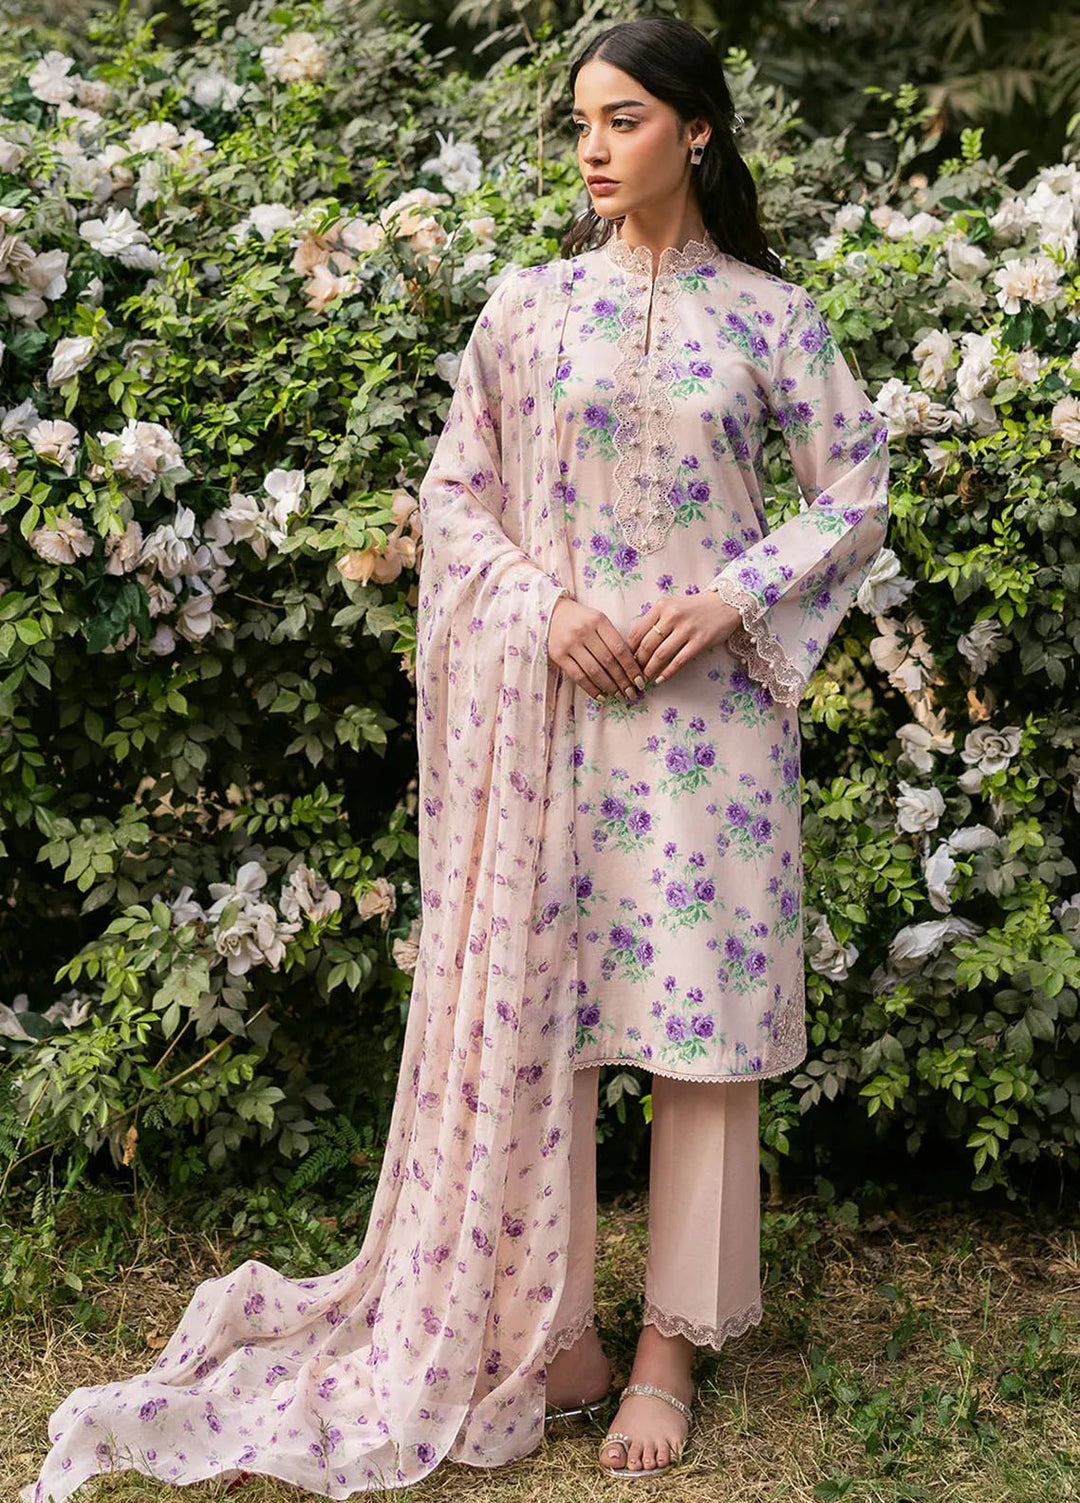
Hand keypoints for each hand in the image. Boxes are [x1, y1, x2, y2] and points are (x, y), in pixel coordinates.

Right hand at [547, 595, 647, 701]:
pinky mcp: (558, 655)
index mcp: (599, 621)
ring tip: (619, 695)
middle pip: (608, 662)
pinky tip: (601, 696)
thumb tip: (631, 668)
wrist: (553, 613)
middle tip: (631, 693)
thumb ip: (613, 639)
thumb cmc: (583, 619)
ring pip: (594, 671)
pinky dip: (591, 688)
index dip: (631, 668)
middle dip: (622, 681)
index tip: (640, 681)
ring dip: (609, 687)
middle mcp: (584, 631)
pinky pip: (578, 676)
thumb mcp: (600, 621)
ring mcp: (569, 644)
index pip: (619, 649)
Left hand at [626, 591, 742, 686]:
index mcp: (662, 606)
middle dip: (638, 663)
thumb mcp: (672, 607)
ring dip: (650, 670)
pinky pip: (679, 661)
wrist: (725, 604)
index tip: (627, 660)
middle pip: (647, 645)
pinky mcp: (700, 641)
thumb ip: (655, 621)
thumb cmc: (694, 608)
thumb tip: (635, 646)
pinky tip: (660, 680)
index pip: (637, 631)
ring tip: (644, 680)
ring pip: (661, 655)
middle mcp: (672, 616)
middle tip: (634, 674)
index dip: (629, 649)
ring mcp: (687, 629)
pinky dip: (667, 673)